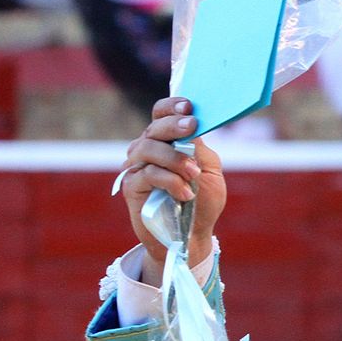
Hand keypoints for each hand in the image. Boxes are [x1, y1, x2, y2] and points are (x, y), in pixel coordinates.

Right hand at [120, 97, 225, 285]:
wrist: (193, 235)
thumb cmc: (202, 202)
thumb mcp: (210, 172)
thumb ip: (200, 150)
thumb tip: (192, 128)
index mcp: (170, 142)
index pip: (162, 115)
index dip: (172, 106)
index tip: (189, 106)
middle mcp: (150, 150)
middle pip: (154, 127)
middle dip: (173, 125)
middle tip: (191, 127)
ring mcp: (138, 167)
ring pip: (148, 148)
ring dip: (174, 158)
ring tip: (193, 174)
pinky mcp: (132, 186)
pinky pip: (148, 174)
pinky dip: (170, 181)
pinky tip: (185, 193)